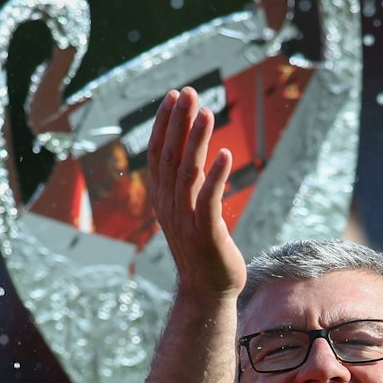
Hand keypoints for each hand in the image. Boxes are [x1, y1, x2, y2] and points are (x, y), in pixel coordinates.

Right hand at [147, 87, 246, 296]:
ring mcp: (186, 220)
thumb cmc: (202, 248)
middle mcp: (169, 206)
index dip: (164, 124)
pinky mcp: (206, 233)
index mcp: (163, 199)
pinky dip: (216, 176)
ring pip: (188, 173)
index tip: (173, 96)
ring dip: (196, 141)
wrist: (207, 290)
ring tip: (207, 112)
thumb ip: (187, 183)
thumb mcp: (188, 211)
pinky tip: (224, 153)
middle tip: (188, 92)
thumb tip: (192, 151)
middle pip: (170, 156)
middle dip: (179, 122)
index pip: (157, 154)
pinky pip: (209, 200)